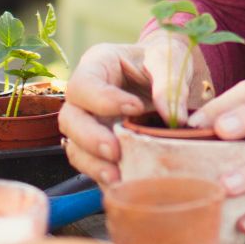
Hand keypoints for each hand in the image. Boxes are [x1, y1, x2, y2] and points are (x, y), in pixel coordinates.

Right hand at [58, 35, 199, 185]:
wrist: (170, 75)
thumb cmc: (164, 59)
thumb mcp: (169, 60)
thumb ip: (169, 83)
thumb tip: (174, 116)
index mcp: (97, 65)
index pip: (84, 84)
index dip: (103, 100)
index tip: (136, 108)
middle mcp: (86, 96)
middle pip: (69, 118)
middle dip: (89, 138)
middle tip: (115, 151)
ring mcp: (90, 122)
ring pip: (74, 145)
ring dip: (92, 163)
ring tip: (117, 177)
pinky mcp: (99, 144)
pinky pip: (91, 163)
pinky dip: (102, 174)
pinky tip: (121, 184)